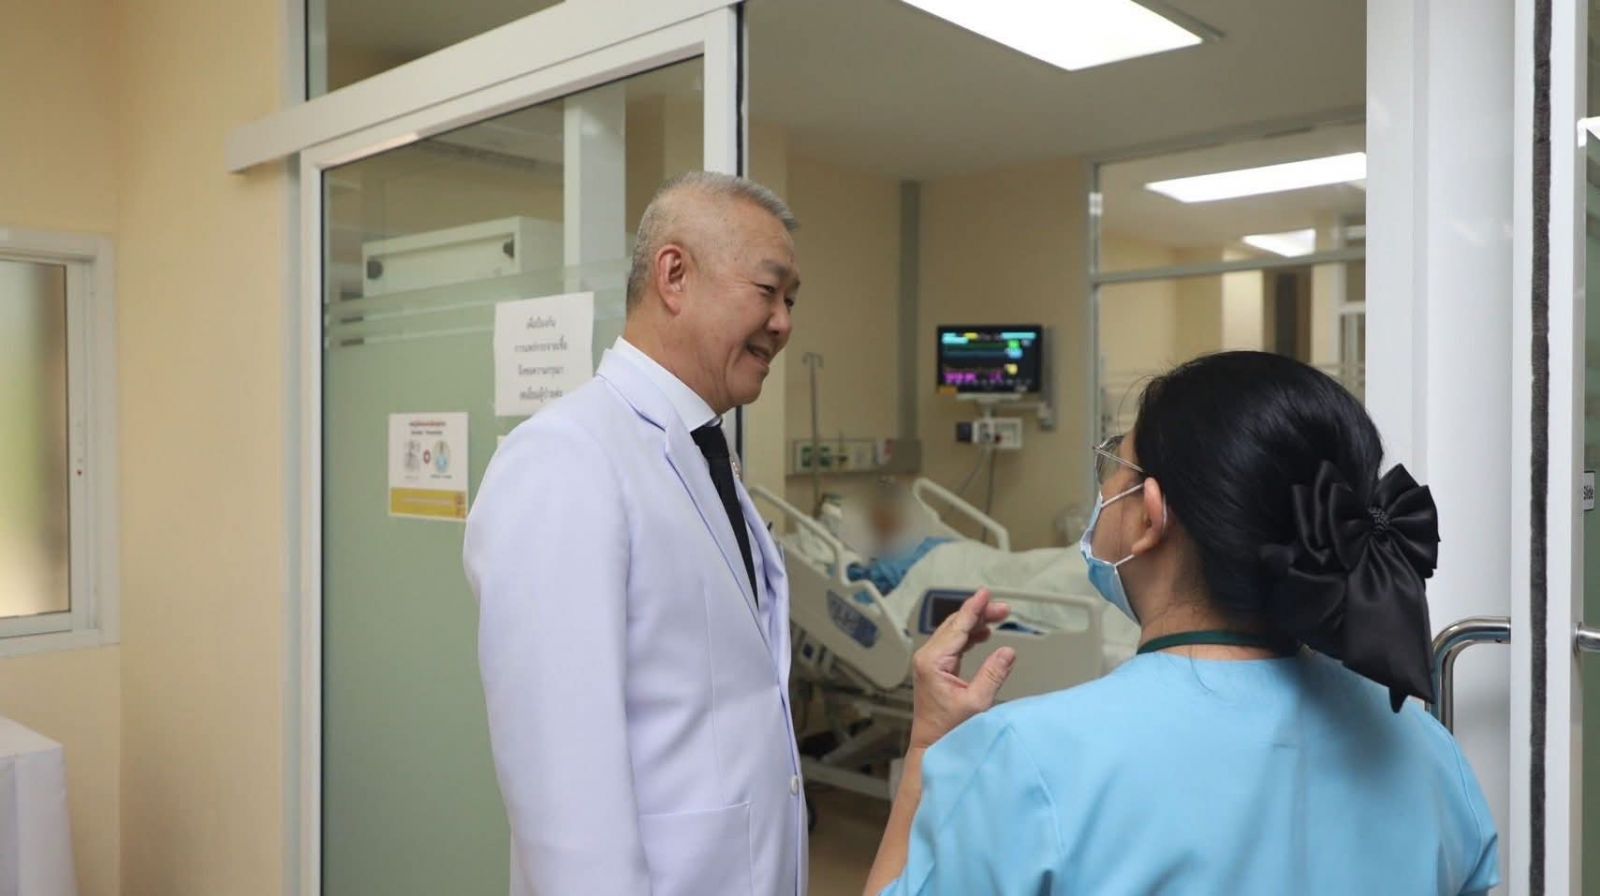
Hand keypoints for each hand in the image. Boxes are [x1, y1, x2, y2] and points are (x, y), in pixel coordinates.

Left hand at [908, 589, 1015, 750]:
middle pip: (954, 625)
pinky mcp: (934, 669)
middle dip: (978, 614)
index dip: (974, 608)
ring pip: (953, 633)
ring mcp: (929, 663)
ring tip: (997, 618)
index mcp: (933, 662)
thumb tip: (1008, 651)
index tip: (985, 593)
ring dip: (975, 624)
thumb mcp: (977, 703)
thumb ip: (993, 674)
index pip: (957, 627)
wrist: (931, 747)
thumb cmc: (948, 731)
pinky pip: (952, 644)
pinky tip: (983, 634)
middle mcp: (927, 658)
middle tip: (1003, 609)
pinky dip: (968, 636)